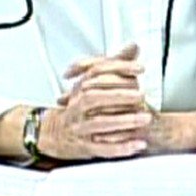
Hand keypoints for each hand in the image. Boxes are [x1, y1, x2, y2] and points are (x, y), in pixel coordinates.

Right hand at [37, 44, 147, 159]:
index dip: (119, 68)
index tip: (140, 69)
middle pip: (95, 98)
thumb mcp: (91, 81)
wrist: (50, 133)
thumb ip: (114, 64)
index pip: (97, 73)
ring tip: (145, 118)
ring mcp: (80, 127)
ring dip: (124, 121)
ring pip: (100, 123)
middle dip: (119, 96)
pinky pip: (104, 148)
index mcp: (80, 87)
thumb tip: (134, 46)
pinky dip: (122, 147)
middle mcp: (77, 106)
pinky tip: (138, 144)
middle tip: (141, 94)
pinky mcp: (85, 147)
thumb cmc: (77, 105)